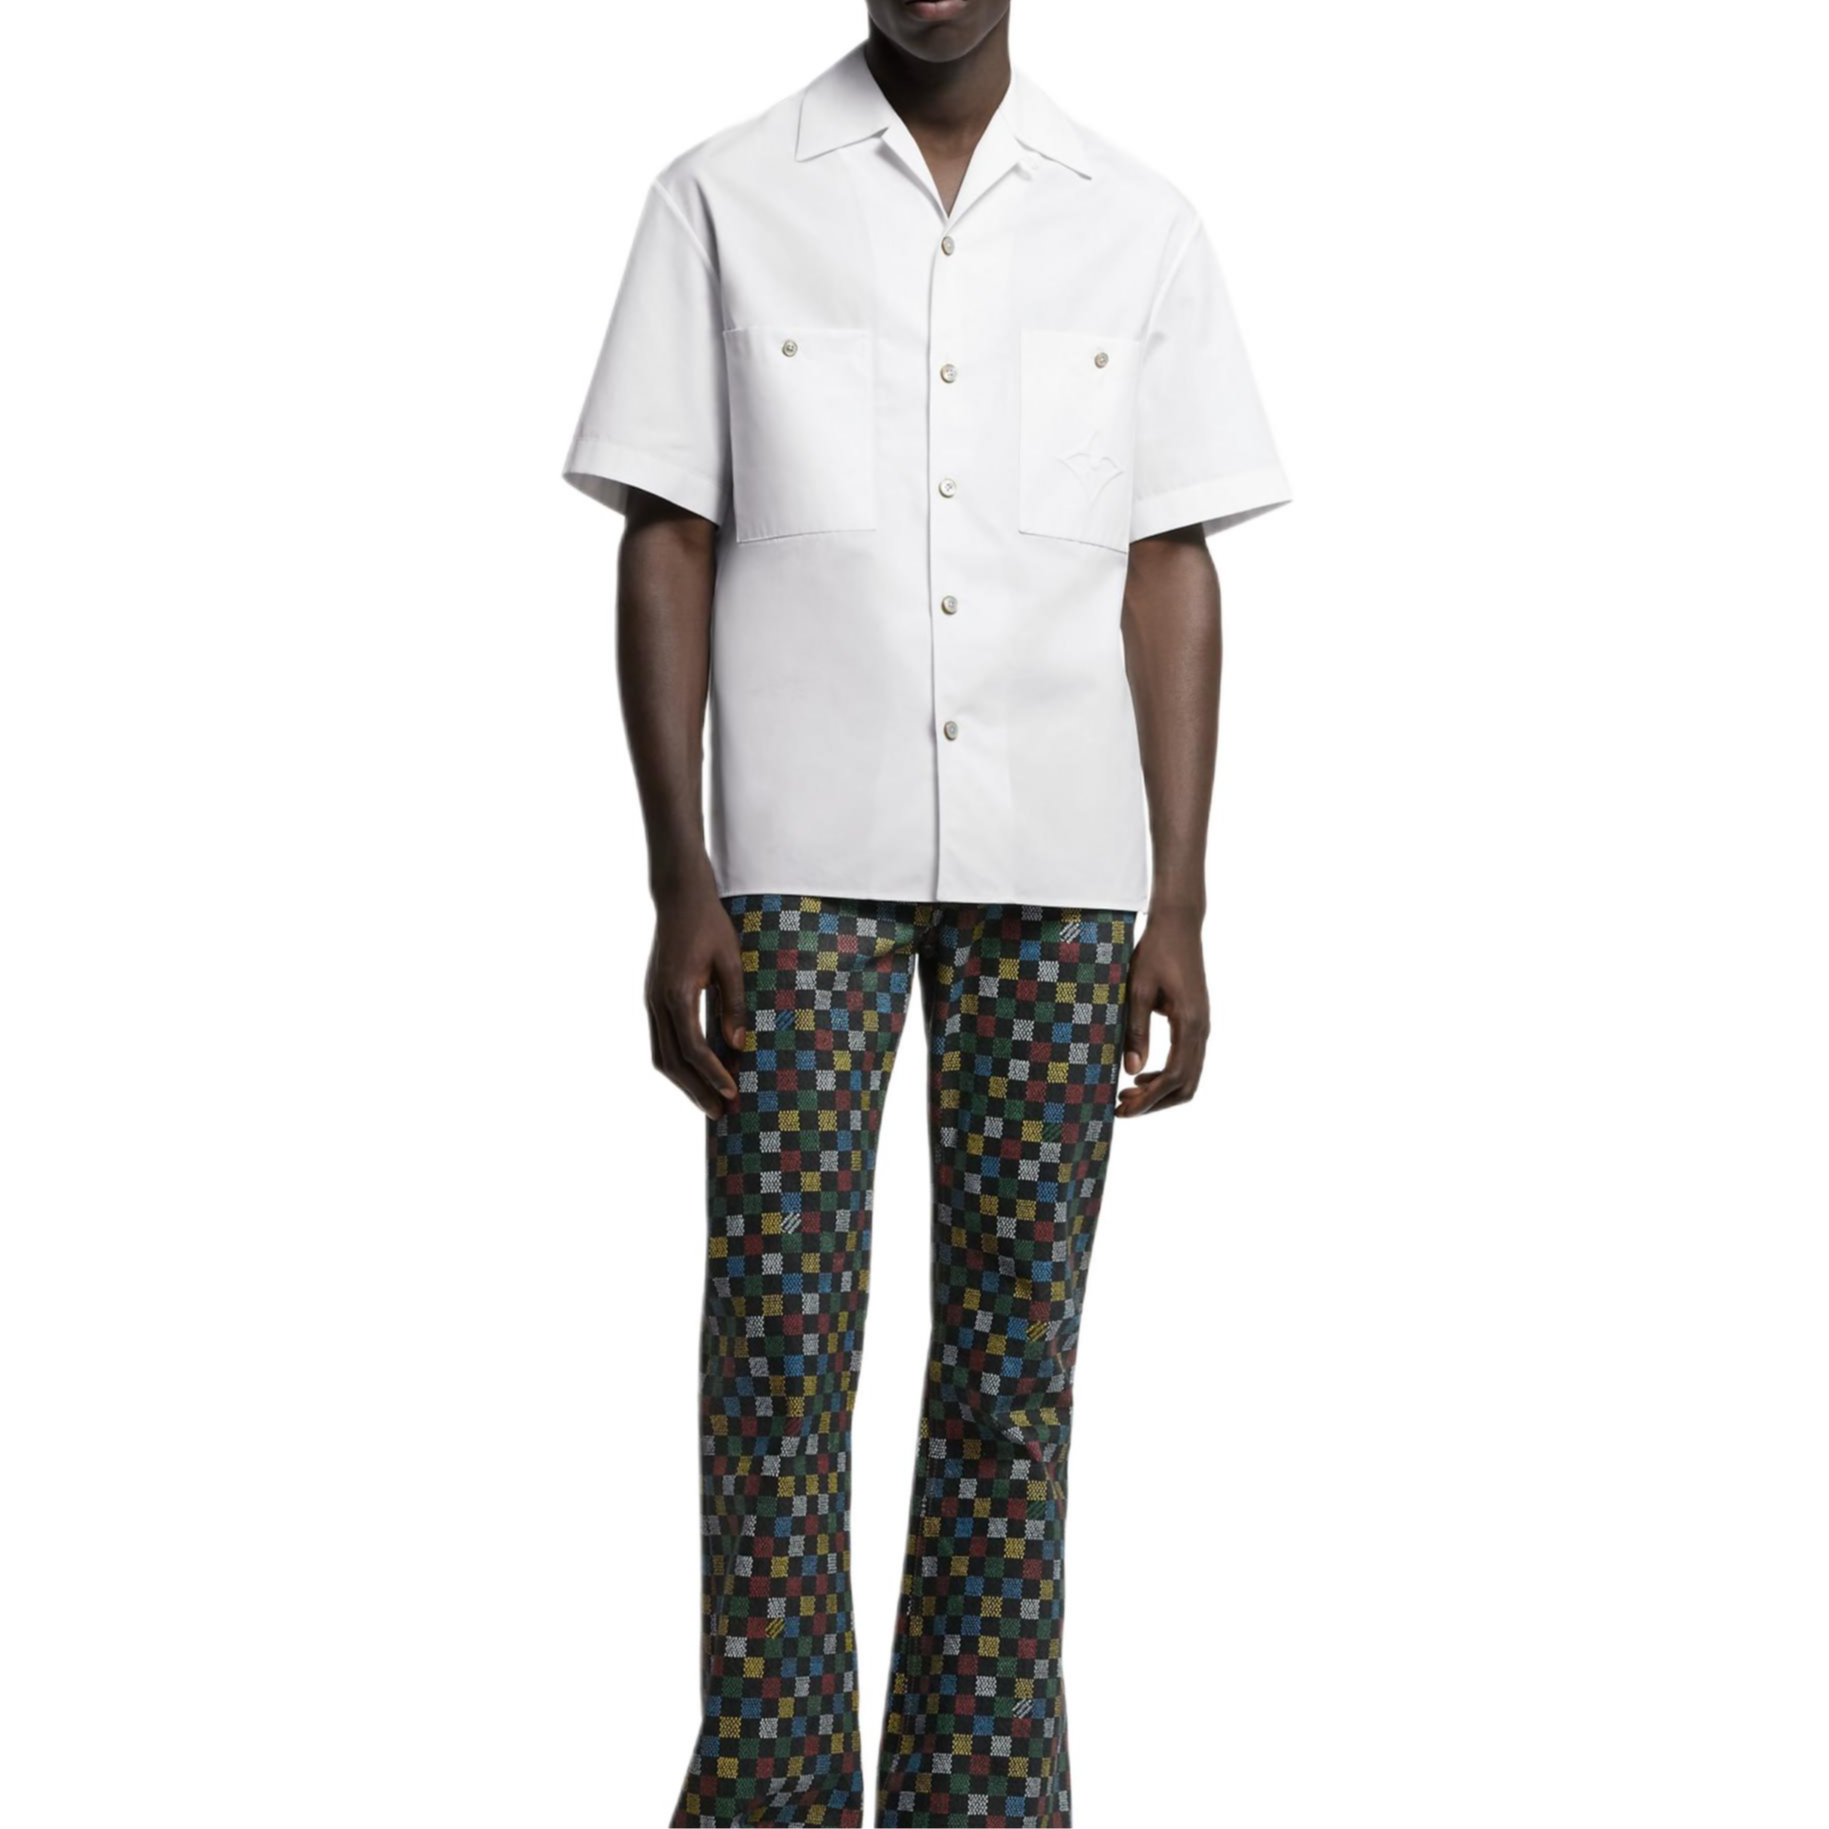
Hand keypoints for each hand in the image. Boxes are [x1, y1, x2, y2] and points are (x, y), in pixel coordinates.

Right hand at [645, 878, 744, 1117]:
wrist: (679, 898)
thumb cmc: (710, 925)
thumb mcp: (731, 962)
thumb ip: (734, 1004)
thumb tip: (738, 1046)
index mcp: (677, 994)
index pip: (693, 1049)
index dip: (713, 1075)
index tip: (732, 1093)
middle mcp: (658, 1002)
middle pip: (672, 1061)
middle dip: (696, 1090)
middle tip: (720, 1114)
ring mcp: (651, 1001)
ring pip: (661, 1055)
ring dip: (684, 1083)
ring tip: (708, 1102)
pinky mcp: (654, 998)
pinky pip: (661, 1041)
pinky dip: (677, 1064)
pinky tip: (696, 1073)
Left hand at [1118, 908, 1209, 1117]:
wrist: (1179, 926)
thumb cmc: (1155, 952)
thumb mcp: (1137, 990)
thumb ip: (1136, 1030)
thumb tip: (1131, 1070)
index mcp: (1189, 1023)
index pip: (1173, 1076)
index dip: (1149, 1099)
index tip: (1123, 1109)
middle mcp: (1201, 1029)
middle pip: (1186, 1085)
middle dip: (1155, 1103)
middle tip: (1122, 1107)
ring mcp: (1202, 1027)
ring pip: (1188, 1076)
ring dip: (1160, 1092)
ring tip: (1128, 1094)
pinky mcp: (1196, 1023)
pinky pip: (1187, 1061)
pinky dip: (1167, 1077)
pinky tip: (1142, 1075)